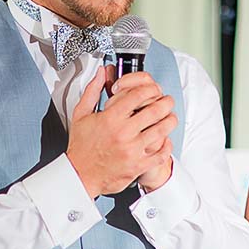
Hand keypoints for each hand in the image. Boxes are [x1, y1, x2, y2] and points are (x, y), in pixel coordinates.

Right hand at [66, 68, 178, 197]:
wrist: (79, 175)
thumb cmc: (81, 146)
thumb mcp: (81, 114)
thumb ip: (92, 90)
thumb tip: (101, 73)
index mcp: (111, 118)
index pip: (138, 95)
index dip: (149, 88)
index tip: (152, 88)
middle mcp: (123, 133)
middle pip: (155, 110)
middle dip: (165, 102)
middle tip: (167, 100)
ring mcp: (132, 150)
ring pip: (162, 130)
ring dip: (170, 120)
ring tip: (170, 117)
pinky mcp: (137, 165)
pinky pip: (161, 154)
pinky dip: (167, 145)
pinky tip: (165, 140)